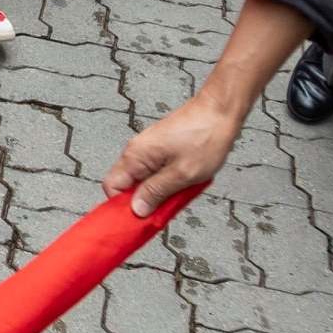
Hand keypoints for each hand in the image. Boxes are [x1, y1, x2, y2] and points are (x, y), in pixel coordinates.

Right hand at [101, 95, 241, 218]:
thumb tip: (136, 210)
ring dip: (159, 192)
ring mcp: (148, 149)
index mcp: (135, 156)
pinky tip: (185, 182)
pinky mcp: (160, 148)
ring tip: (182, 192)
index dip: (123, 206)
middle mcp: (136, 151)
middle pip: (127, 186)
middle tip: (167, 209)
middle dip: (145, 201)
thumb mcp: (182, 174)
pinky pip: (155, 172)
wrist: (219, 111)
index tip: (139, 220)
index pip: (112, 187)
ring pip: (143, 180)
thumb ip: (156, 193)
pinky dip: (167, 181)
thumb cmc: (204, 138)